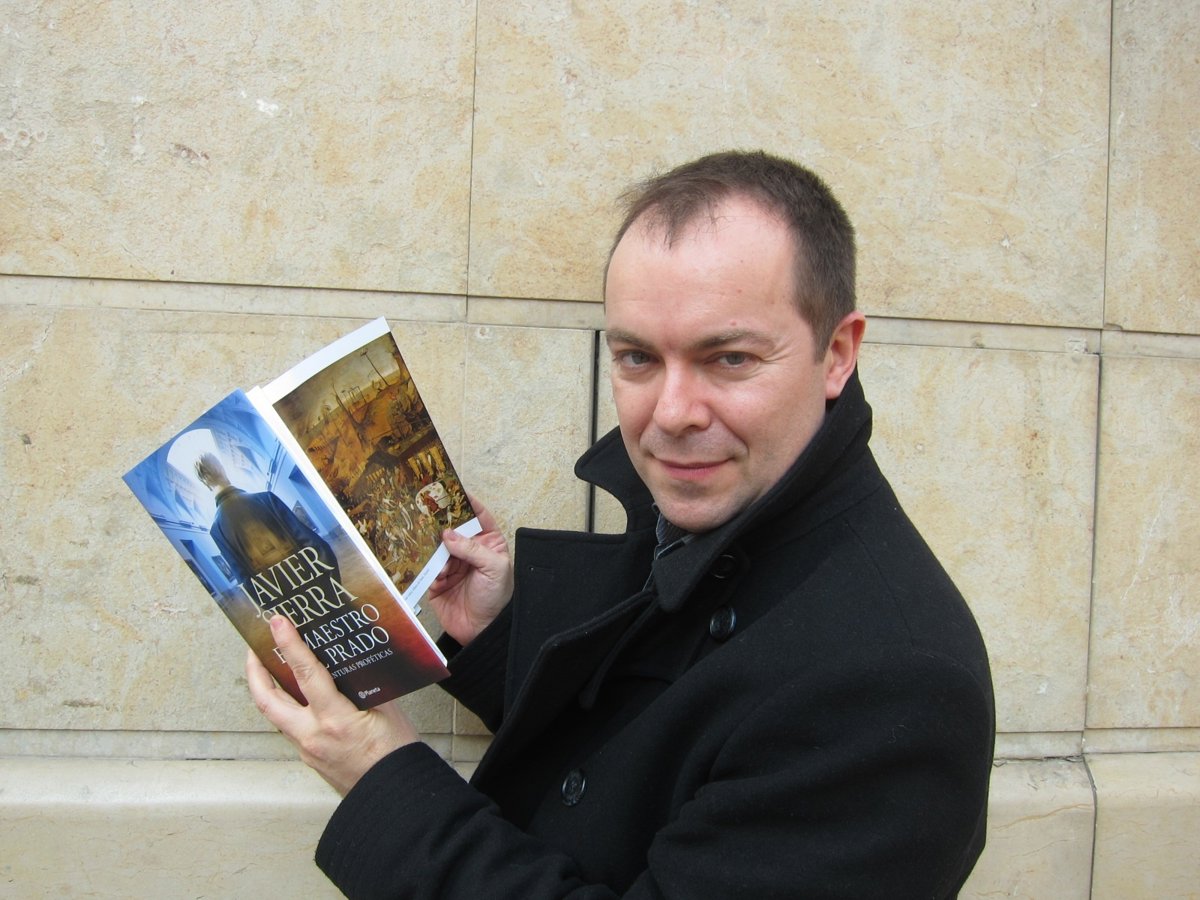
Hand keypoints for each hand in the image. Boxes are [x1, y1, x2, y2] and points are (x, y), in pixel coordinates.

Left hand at [246, 615, 418, 795]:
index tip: (278, 624)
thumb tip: (350, 663)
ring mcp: (307, 750)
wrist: (392, 797)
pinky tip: (297, 698)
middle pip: (268, 700)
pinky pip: (292, 727)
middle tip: (254, 648)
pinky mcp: (310, 758)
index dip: (290, 645)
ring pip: (276, 715)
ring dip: (268, 690)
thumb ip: (365, 686)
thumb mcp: (387, 711)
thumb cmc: (396, 756)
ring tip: (269, 668)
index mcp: (335, 721)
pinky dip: (288, 708)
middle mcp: (313, 736)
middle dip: (256, 671)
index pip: (305, 675)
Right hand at [427, 498, 512, 645]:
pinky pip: (427, 569)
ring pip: (437, 548)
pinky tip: (436, 574)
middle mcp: (468, 551)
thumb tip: (448, 534)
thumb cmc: (496, 598)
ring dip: (435, 550)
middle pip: (452, 529)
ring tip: (436, 556)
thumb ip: (472, 550)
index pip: (478, 517)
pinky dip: (428, 569)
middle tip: (429, 514)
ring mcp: (451, 565)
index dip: (467, 503)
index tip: (454, 490)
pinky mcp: (437, 581)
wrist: (483, 630)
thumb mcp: (493, 569)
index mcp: (488, 544)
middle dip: (442, 523)